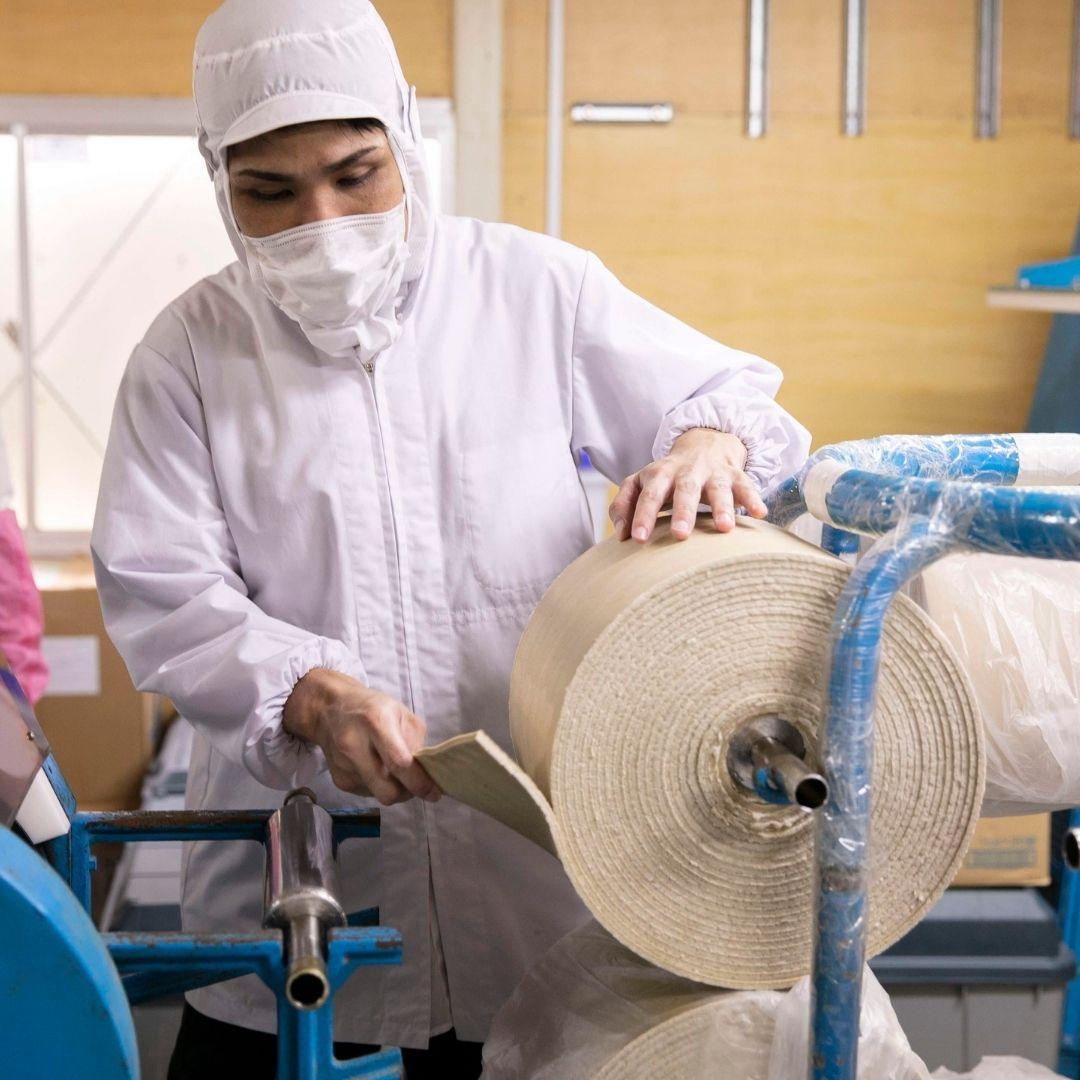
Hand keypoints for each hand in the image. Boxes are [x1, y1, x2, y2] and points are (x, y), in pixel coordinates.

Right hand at [283, 668, 440, 805]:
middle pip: (388, 790)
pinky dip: (379, 786)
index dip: (419, 783)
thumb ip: (416, 742)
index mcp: (376, 723)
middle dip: (407, 793)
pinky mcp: (339, 780)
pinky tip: (376, 768)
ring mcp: (344, 766)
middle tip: (415, 784)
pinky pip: (368, 794)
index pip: (399, 763)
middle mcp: (355, 747)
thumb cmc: (372, 708)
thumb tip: (426, 774)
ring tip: (392, 769)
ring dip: (393, 788)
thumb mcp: (401, 713)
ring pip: (379, 795)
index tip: (434, 793)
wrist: (329, 709)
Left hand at [608, 428, 766, 542]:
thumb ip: (623, 506)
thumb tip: (621, 535)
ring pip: (718, 489)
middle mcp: (686, 472)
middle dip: (683, 512)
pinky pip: (746, 486)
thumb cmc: (665, 476)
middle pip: (684, 491)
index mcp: (659, 474)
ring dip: (722, 507)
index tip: (637, 539)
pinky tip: (760, 514)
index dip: (642, 516)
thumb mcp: (639, 483)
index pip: (648, 495)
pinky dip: (752, 499)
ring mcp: (713, 472)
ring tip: (724, 528)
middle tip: (680, 536)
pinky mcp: (735, 475)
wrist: (703, 444)